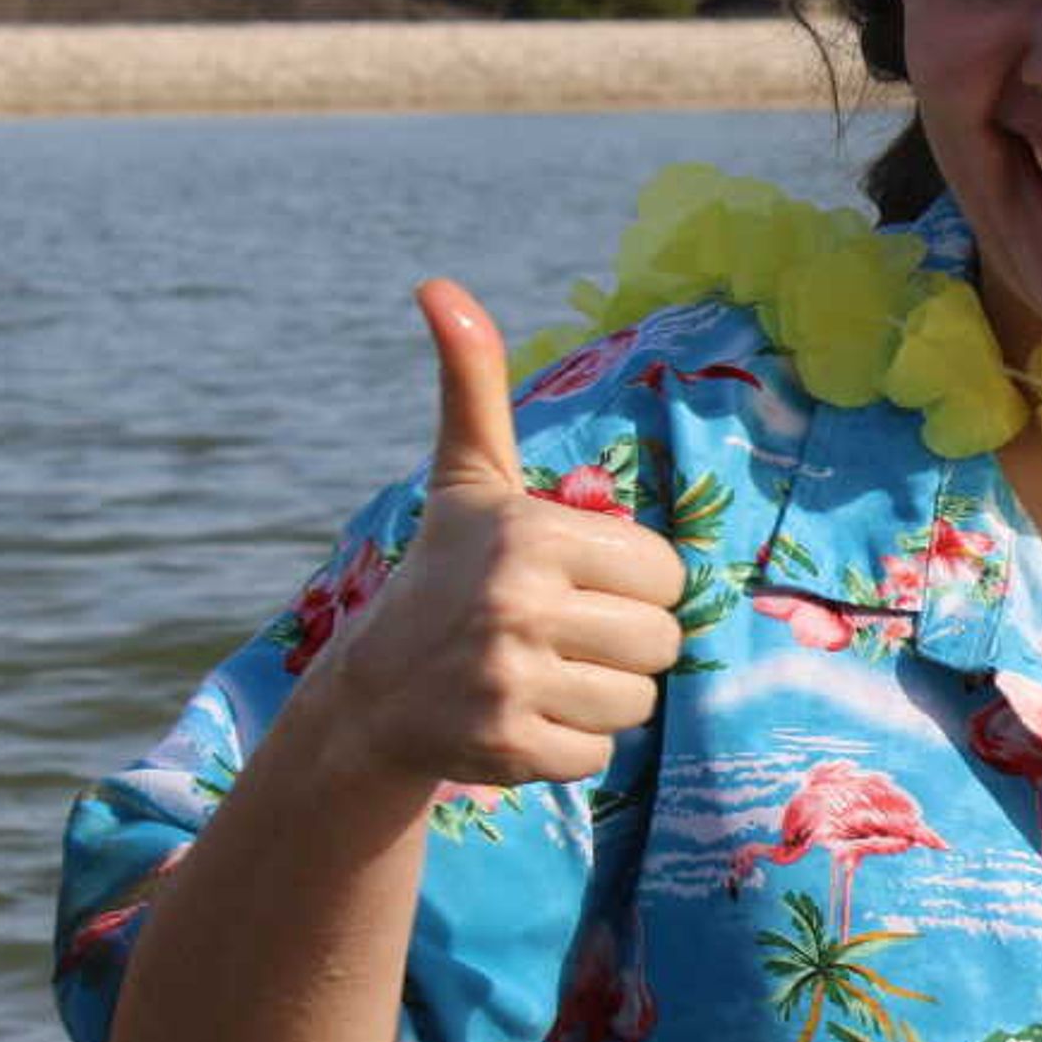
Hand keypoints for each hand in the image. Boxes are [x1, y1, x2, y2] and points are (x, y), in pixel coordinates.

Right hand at [314, 280, 688, 790]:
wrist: (374, 692)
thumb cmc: (446, 573)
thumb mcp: (468, 479)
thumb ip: (472, 384)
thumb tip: (437, 285)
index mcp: (531, 533)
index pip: (667, 575)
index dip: (632, 585)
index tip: (574, 584)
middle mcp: (518, 603)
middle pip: (663, 642)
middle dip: (624, 646)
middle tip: (559, 637)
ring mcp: (508, 680)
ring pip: (638, 703)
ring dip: (600, 698)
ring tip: (540, 676)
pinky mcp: (505, 748)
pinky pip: (598, 756)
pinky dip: (570, 748)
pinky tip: (521, 720)